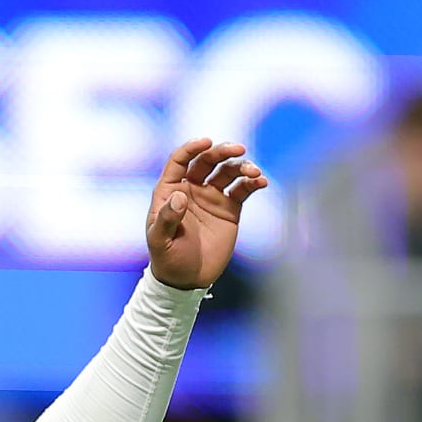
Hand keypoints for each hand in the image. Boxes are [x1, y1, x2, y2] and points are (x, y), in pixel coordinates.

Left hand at [145, 138, 267, 289]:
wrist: (187, 279)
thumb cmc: (167, 259)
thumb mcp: (160, 241)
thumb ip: (168, 219)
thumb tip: (179, 197)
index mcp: (170, 191)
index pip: (180, 160)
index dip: (192, 148)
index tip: (207, 141)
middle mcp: (191, 189)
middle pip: (207, 160)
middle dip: (223, 152)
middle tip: (239, 150)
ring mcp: (211, 197)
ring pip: (228, 172)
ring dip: (242, 167)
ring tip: (254, 173)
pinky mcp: (229, 209)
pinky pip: (242, 190)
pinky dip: (252, 183)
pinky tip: (261, 182)